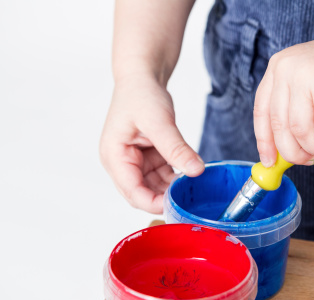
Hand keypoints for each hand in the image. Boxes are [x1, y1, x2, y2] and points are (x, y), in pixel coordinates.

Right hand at [99, 76, 203, 213]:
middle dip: (165, 197)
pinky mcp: (148, 159)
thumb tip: (197, 170)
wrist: (142, 78)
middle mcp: (122, 163)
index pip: (133, 192)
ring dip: (173, 188)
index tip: (178, 206)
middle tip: (191, 199)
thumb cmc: (141, 95)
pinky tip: (190, 174)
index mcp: (114, 157)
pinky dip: (176, 177)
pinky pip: (162, 176)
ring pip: (155, 187)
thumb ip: (177, 148)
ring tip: (194, 185)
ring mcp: (135, 162)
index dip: (155, 203)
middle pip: (143, 194)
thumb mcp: (159, 122)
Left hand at [253, 32, 313, 166]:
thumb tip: (279, 155)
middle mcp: (286, 70)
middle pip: (281, 128)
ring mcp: (306, 77)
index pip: (262, 112)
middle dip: (296, 152)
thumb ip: (291, 113)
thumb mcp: (307, 86)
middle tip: (311, 159)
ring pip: (303, 133)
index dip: (265, 141)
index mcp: (277, 68)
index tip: (271, 162)